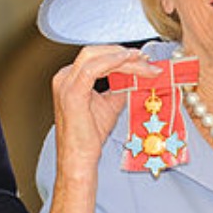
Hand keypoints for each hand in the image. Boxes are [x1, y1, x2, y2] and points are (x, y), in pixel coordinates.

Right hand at [50, 45, 160, 175]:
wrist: (79, 159)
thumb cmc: (88, 138)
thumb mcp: (110, 105)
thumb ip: (120, 88)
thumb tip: (137, 76)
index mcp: (71, 78)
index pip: (97, 57)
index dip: (121, 55)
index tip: (143, 59)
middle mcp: (65, 77)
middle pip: (97, 53)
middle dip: (124, 54)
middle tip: (147, 60)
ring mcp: (66, 83)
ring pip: (97, 57)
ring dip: (124, 58)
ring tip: (144, 63)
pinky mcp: (72, 92)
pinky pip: (93, 68)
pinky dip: (113, 62)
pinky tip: (129, 62)